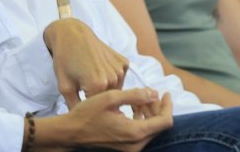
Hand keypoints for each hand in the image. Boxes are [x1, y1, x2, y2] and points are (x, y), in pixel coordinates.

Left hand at [42, 18, 128, 107]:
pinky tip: (99, 68)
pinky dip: (112, 77)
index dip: (90, 109)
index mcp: (97, 85)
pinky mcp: (124, 61)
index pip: (99, 109)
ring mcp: (120, 69)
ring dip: (106, 89)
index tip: (84, 106)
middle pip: (109, 100)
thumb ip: (75, 107)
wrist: (72, 34)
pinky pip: (120, 77)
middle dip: (98, 99)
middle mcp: (113, 78)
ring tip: (91, 78)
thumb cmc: (64, 60)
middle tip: (85, 89)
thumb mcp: (64, 86)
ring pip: (116, 90)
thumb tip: (83, 124)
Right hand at [44, 88, 172, 151]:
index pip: (164, 121)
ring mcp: (131, 148)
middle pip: (158, 126)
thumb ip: (135, 95)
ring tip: (141, 98)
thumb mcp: (111, 98)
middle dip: (157, 107)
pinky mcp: (125, 148)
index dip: (168, 105)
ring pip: (150, 129)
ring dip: (149, 113)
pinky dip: (141, 120)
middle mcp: (137, 144)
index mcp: (135, 132)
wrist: (71, 132)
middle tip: (150, 92)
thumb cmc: (87, 114)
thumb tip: (155, 93)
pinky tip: (133, 108)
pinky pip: (141, 133)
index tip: (165, 92)